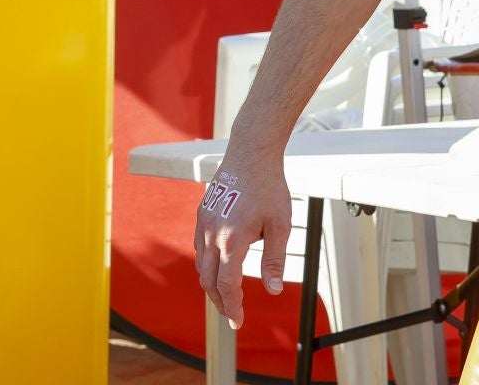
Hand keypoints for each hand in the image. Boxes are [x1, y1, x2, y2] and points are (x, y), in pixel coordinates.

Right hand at [194, 152, 292, 329]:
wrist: (250, 155)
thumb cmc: (269, 188)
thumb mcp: (280, 226)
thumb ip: (274, 260)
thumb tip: (273, 289)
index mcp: (232, 240)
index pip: (227, 285)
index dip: (233, 307)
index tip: (238, 323)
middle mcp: (212, 233)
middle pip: (208, 279)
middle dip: (219, 302)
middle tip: (232, 316)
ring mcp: (203, 222)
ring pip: (201, 264)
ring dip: (211, 284)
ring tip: (225, 296)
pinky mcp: (202, 213)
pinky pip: (199, 246)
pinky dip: (207, 264)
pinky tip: (218, 267)